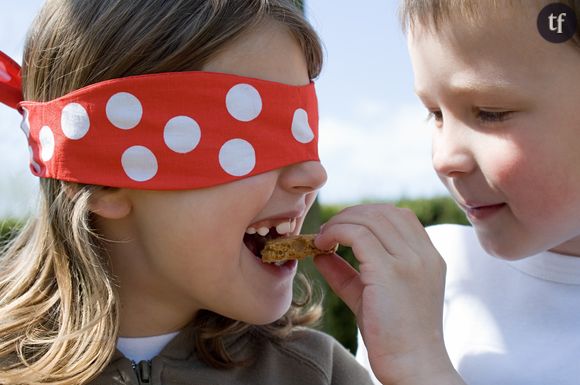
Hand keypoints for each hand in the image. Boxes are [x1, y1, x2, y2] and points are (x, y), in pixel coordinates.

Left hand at [313, 204, 464, 384]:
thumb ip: (348, 272)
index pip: (399, 216)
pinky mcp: (391, 272)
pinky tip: (322, 245)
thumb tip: (320, 253)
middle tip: (327, 230)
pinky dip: (336, 232)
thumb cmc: (393, 336)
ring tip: (322, 238)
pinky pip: (358, 234)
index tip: (344, 227)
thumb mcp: (370, 295)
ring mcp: (410, 261)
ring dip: (340, 222)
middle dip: (350, 214)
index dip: (367, 215)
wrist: (413, 367)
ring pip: (370, 218)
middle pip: (383, 212)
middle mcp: (424, 254)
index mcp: (428, 257)